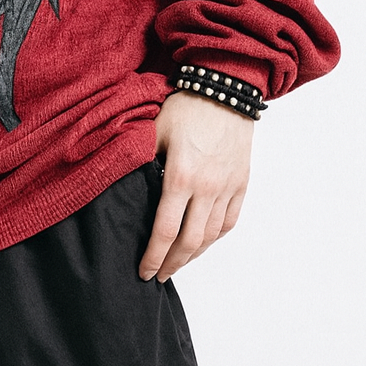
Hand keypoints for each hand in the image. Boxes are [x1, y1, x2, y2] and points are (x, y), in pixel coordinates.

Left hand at [138, 91, 253, 283]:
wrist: (224, 89)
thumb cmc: (185, 108)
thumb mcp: (155, 132)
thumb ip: (142, 162)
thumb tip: (124, 186)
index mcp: (180, 177)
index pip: (165, 231)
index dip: (153, 256)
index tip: (144, 272)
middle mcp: (206, 188)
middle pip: (190, 242)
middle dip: (172, 264)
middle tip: (159, 275)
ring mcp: (227, 187)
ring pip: (211, 235)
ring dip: (194, 255)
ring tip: (178, 263)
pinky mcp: (241, 183)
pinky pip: (230, 220)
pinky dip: (216, 236)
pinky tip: (203, 242)